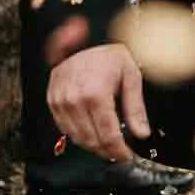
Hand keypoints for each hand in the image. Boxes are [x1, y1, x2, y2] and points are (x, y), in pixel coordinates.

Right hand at [47, 42, 150, 161]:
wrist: (85, 37)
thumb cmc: (110, 54)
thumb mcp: (131, 76)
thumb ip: (135, 108)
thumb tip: (142, 133)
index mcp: (96, 93)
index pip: (108, 135)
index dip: (119, 151)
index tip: (127, 156)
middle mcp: (74, 99)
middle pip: (91, 140)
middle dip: (107, 151)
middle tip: (119, 153)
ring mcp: (60, 100)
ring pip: (77, 137)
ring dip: (93, 145)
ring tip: (107, 145)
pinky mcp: (52, 100)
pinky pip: (65, 127)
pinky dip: (79, 134)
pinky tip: (91, 132)